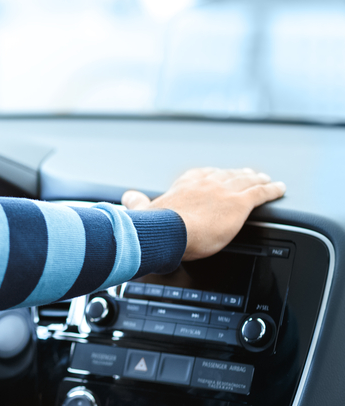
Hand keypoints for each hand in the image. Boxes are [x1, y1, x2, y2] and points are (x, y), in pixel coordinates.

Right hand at [122, 167, 286, 260]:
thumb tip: (127, 197)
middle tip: (250, 173)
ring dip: (257, 179)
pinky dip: (272, 190)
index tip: (218, 174)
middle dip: (240, 174)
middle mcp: (206, 183)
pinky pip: (260, 193)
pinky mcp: (239, 204)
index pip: (204, 174)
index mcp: (185, 184)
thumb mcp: (143, 210)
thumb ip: (137, 202)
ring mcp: (224, 191)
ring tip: (266, 179)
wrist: (169, 232)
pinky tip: (279, 188)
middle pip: (228, 175)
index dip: (214, 174)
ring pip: (246, 181)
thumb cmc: (157, 225)